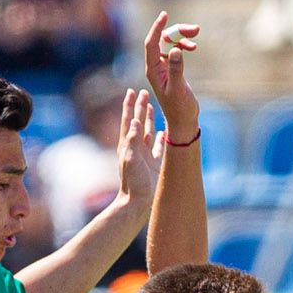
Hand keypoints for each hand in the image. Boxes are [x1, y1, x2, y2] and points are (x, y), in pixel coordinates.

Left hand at [115, 89, 162, 210]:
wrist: (137, 202)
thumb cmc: (133, 182)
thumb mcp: (131, 160)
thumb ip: (133, 141)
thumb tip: (136, 122)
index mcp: (128, 144)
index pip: (129, 119)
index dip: (130, 105)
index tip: (132, 91)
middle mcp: (136, 147)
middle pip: (139, 122)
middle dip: (141, 107)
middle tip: (144, 93)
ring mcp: (146, 155)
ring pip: (149, 132)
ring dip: (150, 119)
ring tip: (151, 107)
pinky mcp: (154, 164)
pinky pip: (159, 147)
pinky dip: (161, 138)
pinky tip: (164, 132)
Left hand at [143, 11, 200, 138]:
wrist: (183, 121)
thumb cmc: (180, 108)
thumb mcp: (178, 89)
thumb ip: (176, 69)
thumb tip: (176, 49)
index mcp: (153, 70)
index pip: (151, 43)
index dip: (157, 28)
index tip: (164, 15)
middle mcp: (156, 66)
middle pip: (163, 40)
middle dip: (177, 31)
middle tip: (195, 29)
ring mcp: (163, 67)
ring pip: (170, 43)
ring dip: (182, 37)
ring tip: (196, 35)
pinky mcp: (172, 69)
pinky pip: (175, 50)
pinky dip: (184, 45)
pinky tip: (193, 47)